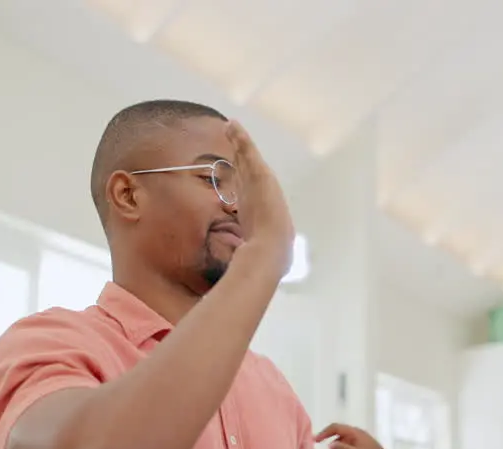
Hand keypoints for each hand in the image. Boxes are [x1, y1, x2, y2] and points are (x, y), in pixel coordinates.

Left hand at [226, 119, 293, 270]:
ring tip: (231, 127)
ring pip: (246, 157)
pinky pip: (247, 152)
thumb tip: (246, 267)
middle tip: (234, 135)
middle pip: (249, 167)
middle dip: (243, 151)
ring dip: (240, 140)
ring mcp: (261, 183)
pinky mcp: (260, 175)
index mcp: (262, 207)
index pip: (251, 186)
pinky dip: (241, 138)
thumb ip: (248, 252)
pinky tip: (232, 125)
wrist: (271, 250)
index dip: (245, 175)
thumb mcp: (257, 251)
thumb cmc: (265, 255)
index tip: (239, 165)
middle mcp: (263, 191)